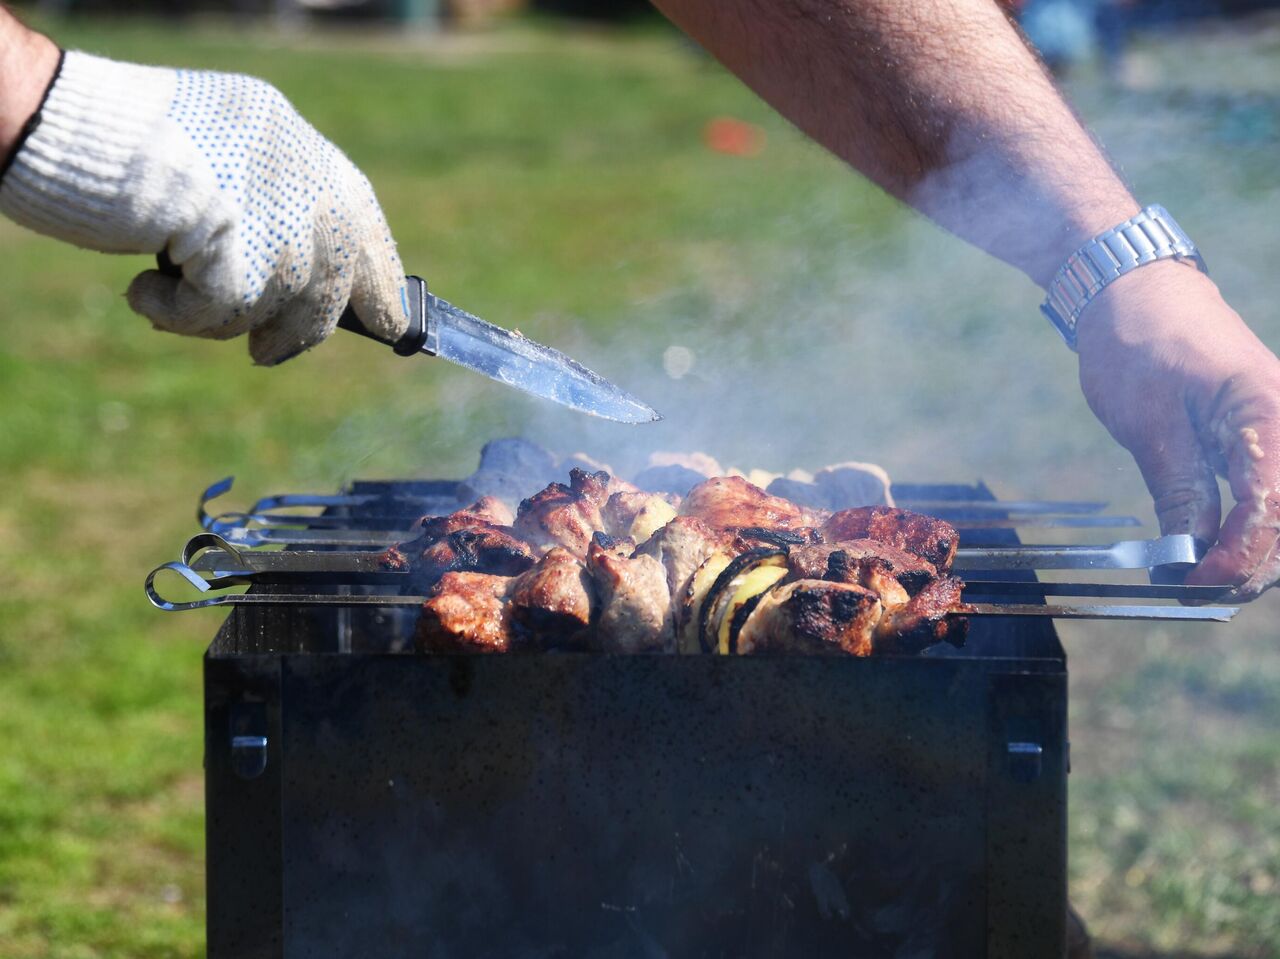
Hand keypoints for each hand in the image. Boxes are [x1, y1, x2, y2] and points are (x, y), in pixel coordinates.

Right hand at [0, 52, 406, 364]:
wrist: (60, 121)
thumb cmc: (124, 143)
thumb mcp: (222, 164)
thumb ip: (271, 208)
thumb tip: (313, 286)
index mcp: (298, 144)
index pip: (361, 219)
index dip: (378, 278)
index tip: (391, 322)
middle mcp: (301, 173)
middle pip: (337, 277)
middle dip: (308, 329)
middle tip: (268, 354)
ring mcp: (275, 209)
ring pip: (282, 305)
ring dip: (222, 319)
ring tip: (168, 294)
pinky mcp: (237, 246)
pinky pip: (224, 316)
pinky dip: (178, 317)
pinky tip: (143, 291)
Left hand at [1076, 260, 1279, 597]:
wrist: (1136, 291)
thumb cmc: (1138, 343)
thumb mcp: (1148, 422)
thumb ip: (1179, 489)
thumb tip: (1190, 555)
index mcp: (1267, 412)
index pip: (1271, 504)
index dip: (1240, 555)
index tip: (1198, 585)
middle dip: (1253, 565)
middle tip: (1197, 594)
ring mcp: (1279, 428)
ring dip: (1254, 552)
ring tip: (1202, 582)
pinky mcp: (1262, 436)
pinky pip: (1268, 491)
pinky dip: (1248, 526)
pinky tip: (1215, 551)